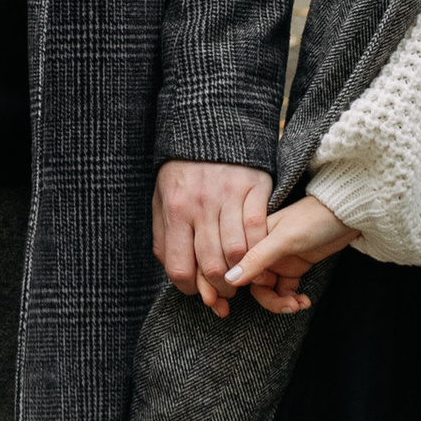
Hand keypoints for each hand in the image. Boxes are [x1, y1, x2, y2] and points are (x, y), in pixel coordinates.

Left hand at [152, 160, 274, 320]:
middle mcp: (200, 205)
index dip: (191, 290)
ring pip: (237, 252)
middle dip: (220, 288)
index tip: (199, 290)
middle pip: (212, 266)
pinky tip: (255, 252)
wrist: (208, 130)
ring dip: (242, 273)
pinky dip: (258, 248)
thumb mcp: (162, 201)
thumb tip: (175, 274)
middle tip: (225, 290)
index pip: (179, 268)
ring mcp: (228, 196)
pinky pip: (257, 229)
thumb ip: (164, 238)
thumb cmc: (182, 173)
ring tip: (241, 275)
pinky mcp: (254, 187)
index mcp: (175, 210)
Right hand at [222, 192, 353, 316]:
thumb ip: (257, 258)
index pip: (236, 266)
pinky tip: (305, 301)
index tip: (239, 299)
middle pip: (253, 284)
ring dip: (282, 302)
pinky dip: (293, 298)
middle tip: (287, 306)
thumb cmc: (313, 219)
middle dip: (269, 300)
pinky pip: (285, 290)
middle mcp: (262, 250)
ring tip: (299, 305)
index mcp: (253, 237)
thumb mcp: (284, 239)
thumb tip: (229, 279)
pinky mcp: (294, 267)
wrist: (346, 214)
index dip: (236, 285)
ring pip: (269, 290)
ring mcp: (279, 259)